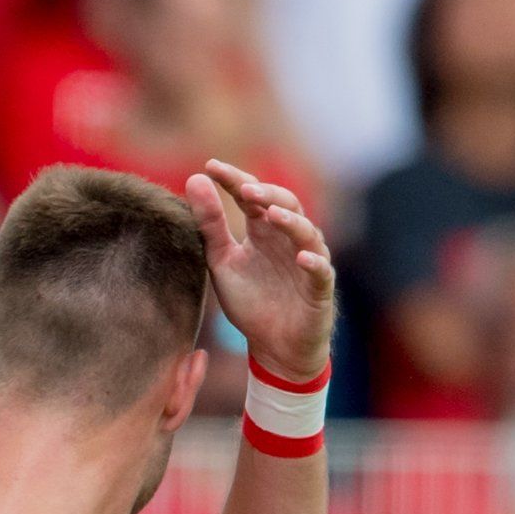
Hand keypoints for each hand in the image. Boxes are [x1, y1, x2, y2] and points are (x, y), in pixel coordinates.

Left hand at [189, 161, 335, 383]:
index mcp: (263, 230)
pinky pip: (321, 270)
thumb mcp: (223, 262)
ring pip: (306, 232)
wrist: (274, 346)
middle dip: (266, 195)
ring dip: (290, 222)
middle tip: (244, 190)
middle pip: (285, 204)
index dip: (234, 181)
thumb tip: (193, 180)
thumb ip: (210, 226)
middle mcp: (288, 239)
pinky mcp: (319, 287)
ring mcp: (307, 260)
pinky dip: (313, 262)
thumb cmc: (251, 300)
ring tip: (271, 215)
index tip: (210, 167)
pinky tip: (301, 257)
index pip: (251, 197)